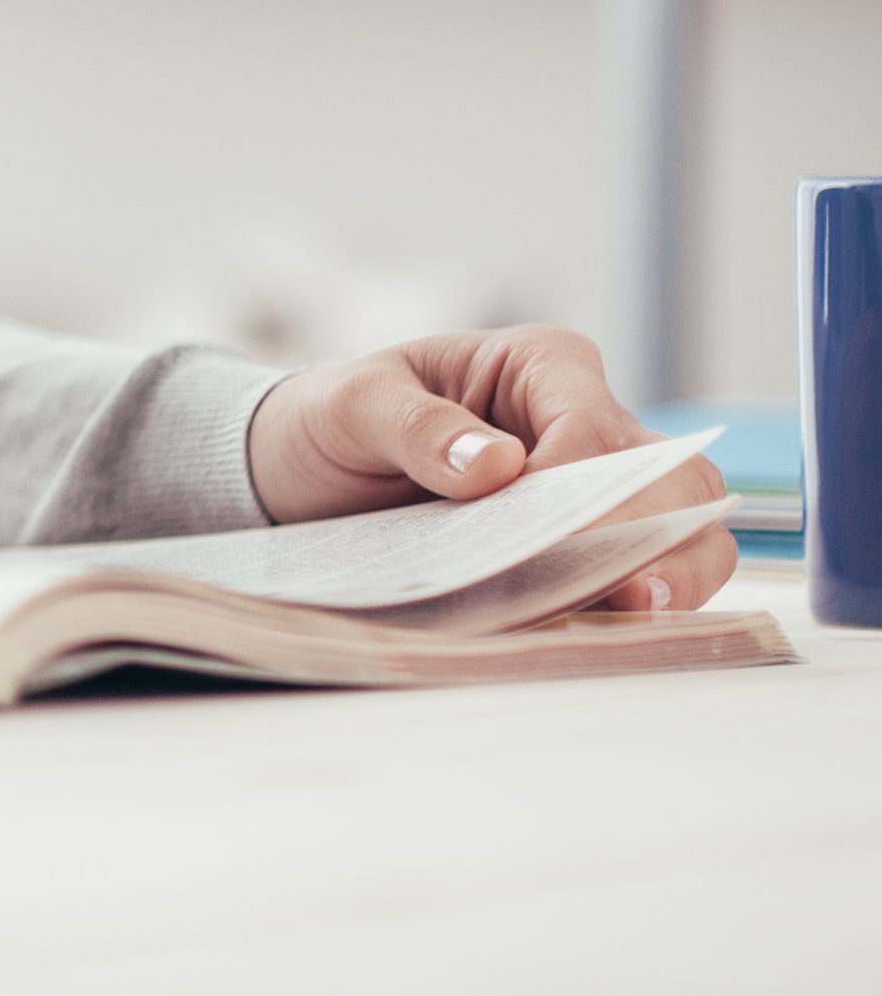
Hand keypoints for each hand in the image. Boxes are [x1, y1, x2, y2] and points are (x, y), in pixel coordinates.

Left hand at [245, 324, 732, 611]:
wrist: (307, 470)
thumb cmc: (334, 421)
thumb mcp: (350, 406)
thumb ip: (415, 426)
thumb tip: (495, 465)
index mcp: (541, 365)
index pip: (596, 430)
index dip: (583, 490)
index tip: (541, 539)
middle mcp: (587, 418)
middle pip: (675, 479)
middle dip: (658, 538)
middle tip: (624, 596)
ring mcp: (598, 486)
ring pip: (687, 530)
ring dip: (668, 578)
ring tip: (628, 619)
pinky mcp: (587, 543)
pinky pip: (647, 573)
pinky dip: (638, 604)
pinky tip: (600, 630)